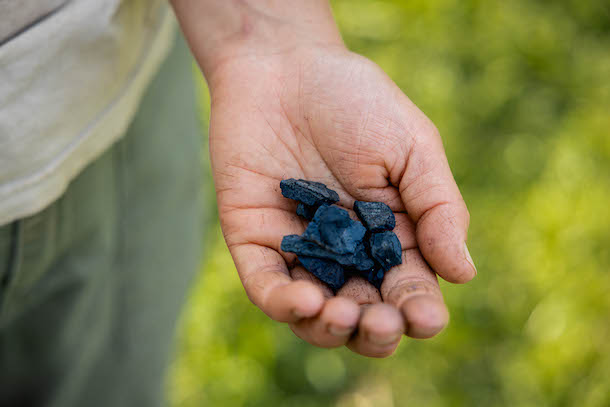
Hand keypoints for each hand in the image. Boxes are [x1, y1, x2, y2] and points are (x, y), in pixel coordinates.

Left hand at [172, 0, 475, 356]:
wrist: (284, 65)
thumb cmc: (356, 100)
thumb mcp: (412, 146)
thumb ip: (438, 208)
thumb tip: (464, 274)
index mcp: (390, 235)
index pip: (408, 290)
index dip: (419, 312)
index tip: (425, 317)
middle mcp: (345, 252)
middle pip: (363, 314)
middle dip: (376, 331)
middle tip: (382, 321)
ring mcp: (299, 250)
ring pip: (314, 316)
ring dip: (331, 329)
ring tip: (343, 314)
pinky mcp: (255, 239)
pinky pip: (267, 285)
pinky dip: (284, 303)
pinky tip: (306, 300)